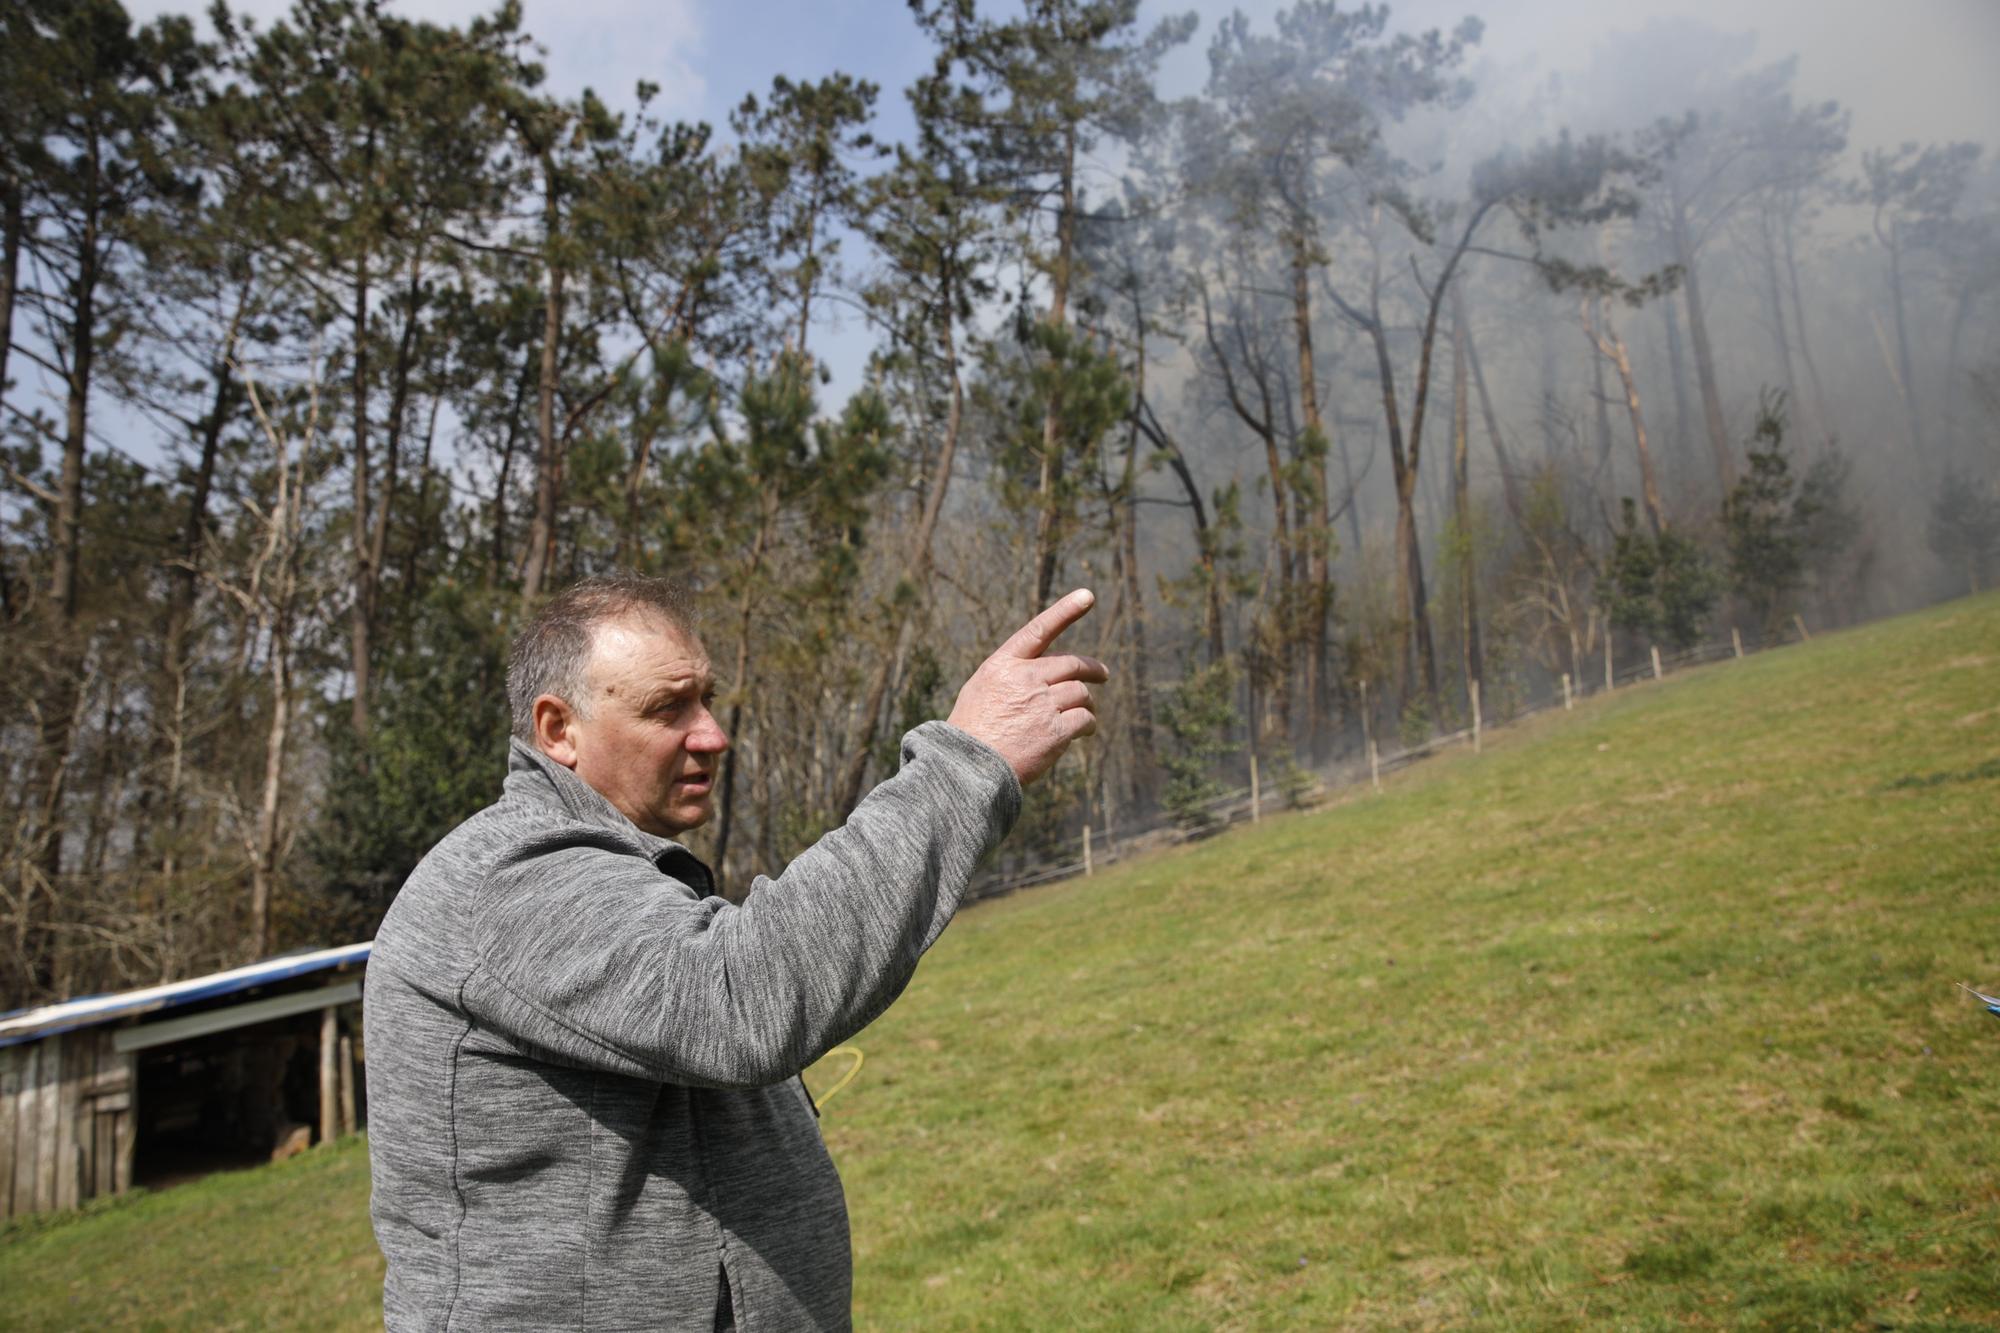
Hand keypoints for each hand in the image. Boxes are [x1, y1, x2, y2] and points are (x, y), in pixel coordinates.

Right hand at [947, 589, 1108, 785]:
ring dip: (1086, 702)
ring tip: (1084, 715)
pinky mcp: (1056, 731)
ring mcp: (1042, 704)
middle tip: (1102, 674)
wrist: (968, 767)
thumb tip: (1045, 672)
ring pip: (1081, 693)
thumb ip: (1012, 675)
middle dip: (1092, 669)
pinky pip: (1084, 720)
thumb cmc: (972, 729)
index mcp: (1004, 664)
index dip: (1066, 610)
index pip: (1040, 629)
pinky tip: (1083, 730)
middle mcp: (1025, 679)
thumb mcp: (981, 689)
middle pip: (1072, 665)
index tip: (1087, 595)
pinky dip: (1087, 724)